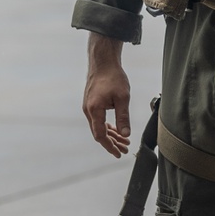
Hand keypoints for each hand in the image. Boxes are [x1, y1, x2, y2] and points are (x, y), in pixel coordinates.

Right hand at [83, 34, 130, 157]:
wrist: (103, 62)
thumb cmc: (113, 77)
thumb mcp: (122, 98)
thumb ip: (123, 117)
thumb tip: (126, 134)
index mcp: (94, 110)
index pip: (100, 135)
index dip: (109, 146)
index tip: (118, 153)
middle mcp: (88, 110)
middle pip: (99, 133)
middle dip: (112, 143)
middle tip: (124, 149)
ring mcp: (89, 107)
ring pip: (99, 127)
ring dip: (111, 135)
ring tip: (124, 141)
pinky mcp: (92, 103)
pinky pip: (98, 120)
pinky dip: (107, 127)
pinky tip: (116, 130)